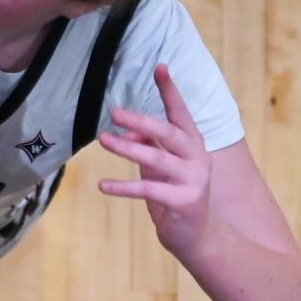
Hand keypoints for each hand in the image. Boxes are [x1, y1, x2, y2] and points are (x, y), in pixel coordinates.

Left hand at [97, 63, 213, 256]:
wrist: (196, 235)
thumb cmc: (174, 192)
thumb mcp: (159, 165)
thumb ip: (148, 145)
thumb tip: (126, 132)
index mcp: (193, 144)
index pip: (181, 112)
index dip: (170, 90)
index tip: (160, 66)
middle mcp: (197, 158)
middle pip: (169, 133)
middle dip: (142, 120)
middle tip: (115, 112)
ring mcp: (194, 180)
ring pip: (158, 159)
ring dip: (128, 148)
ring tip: (104, 140)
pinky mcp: (185, 201)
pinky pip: (149, 190)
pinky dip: (124, 187)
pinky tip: (103, 185)